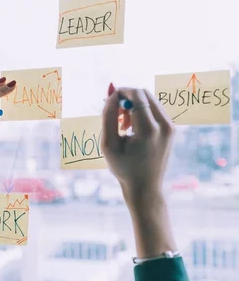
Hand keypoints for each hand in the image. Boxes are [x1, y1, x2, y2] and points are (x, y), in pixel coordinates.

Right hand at [101, 87, 174, 201]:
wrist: (145, 188)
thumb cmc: (124, 169)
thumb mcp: (109, 144)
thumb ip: (108, 116)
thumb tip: (112, 94)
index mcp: (149, 129)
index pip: (137, 95)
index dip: (121, 92)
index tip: (109, 101)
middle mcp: (164, 125)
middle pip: (145, 94)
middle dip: (127, 98)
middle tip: (116, 116)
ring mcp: (170, 127)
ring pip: (150, 100)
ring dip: (134, 105)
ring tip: (123, 125)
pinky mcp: (172, 129)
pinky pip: (155, 109)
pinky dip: (142, 112)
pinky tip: (133, 129)